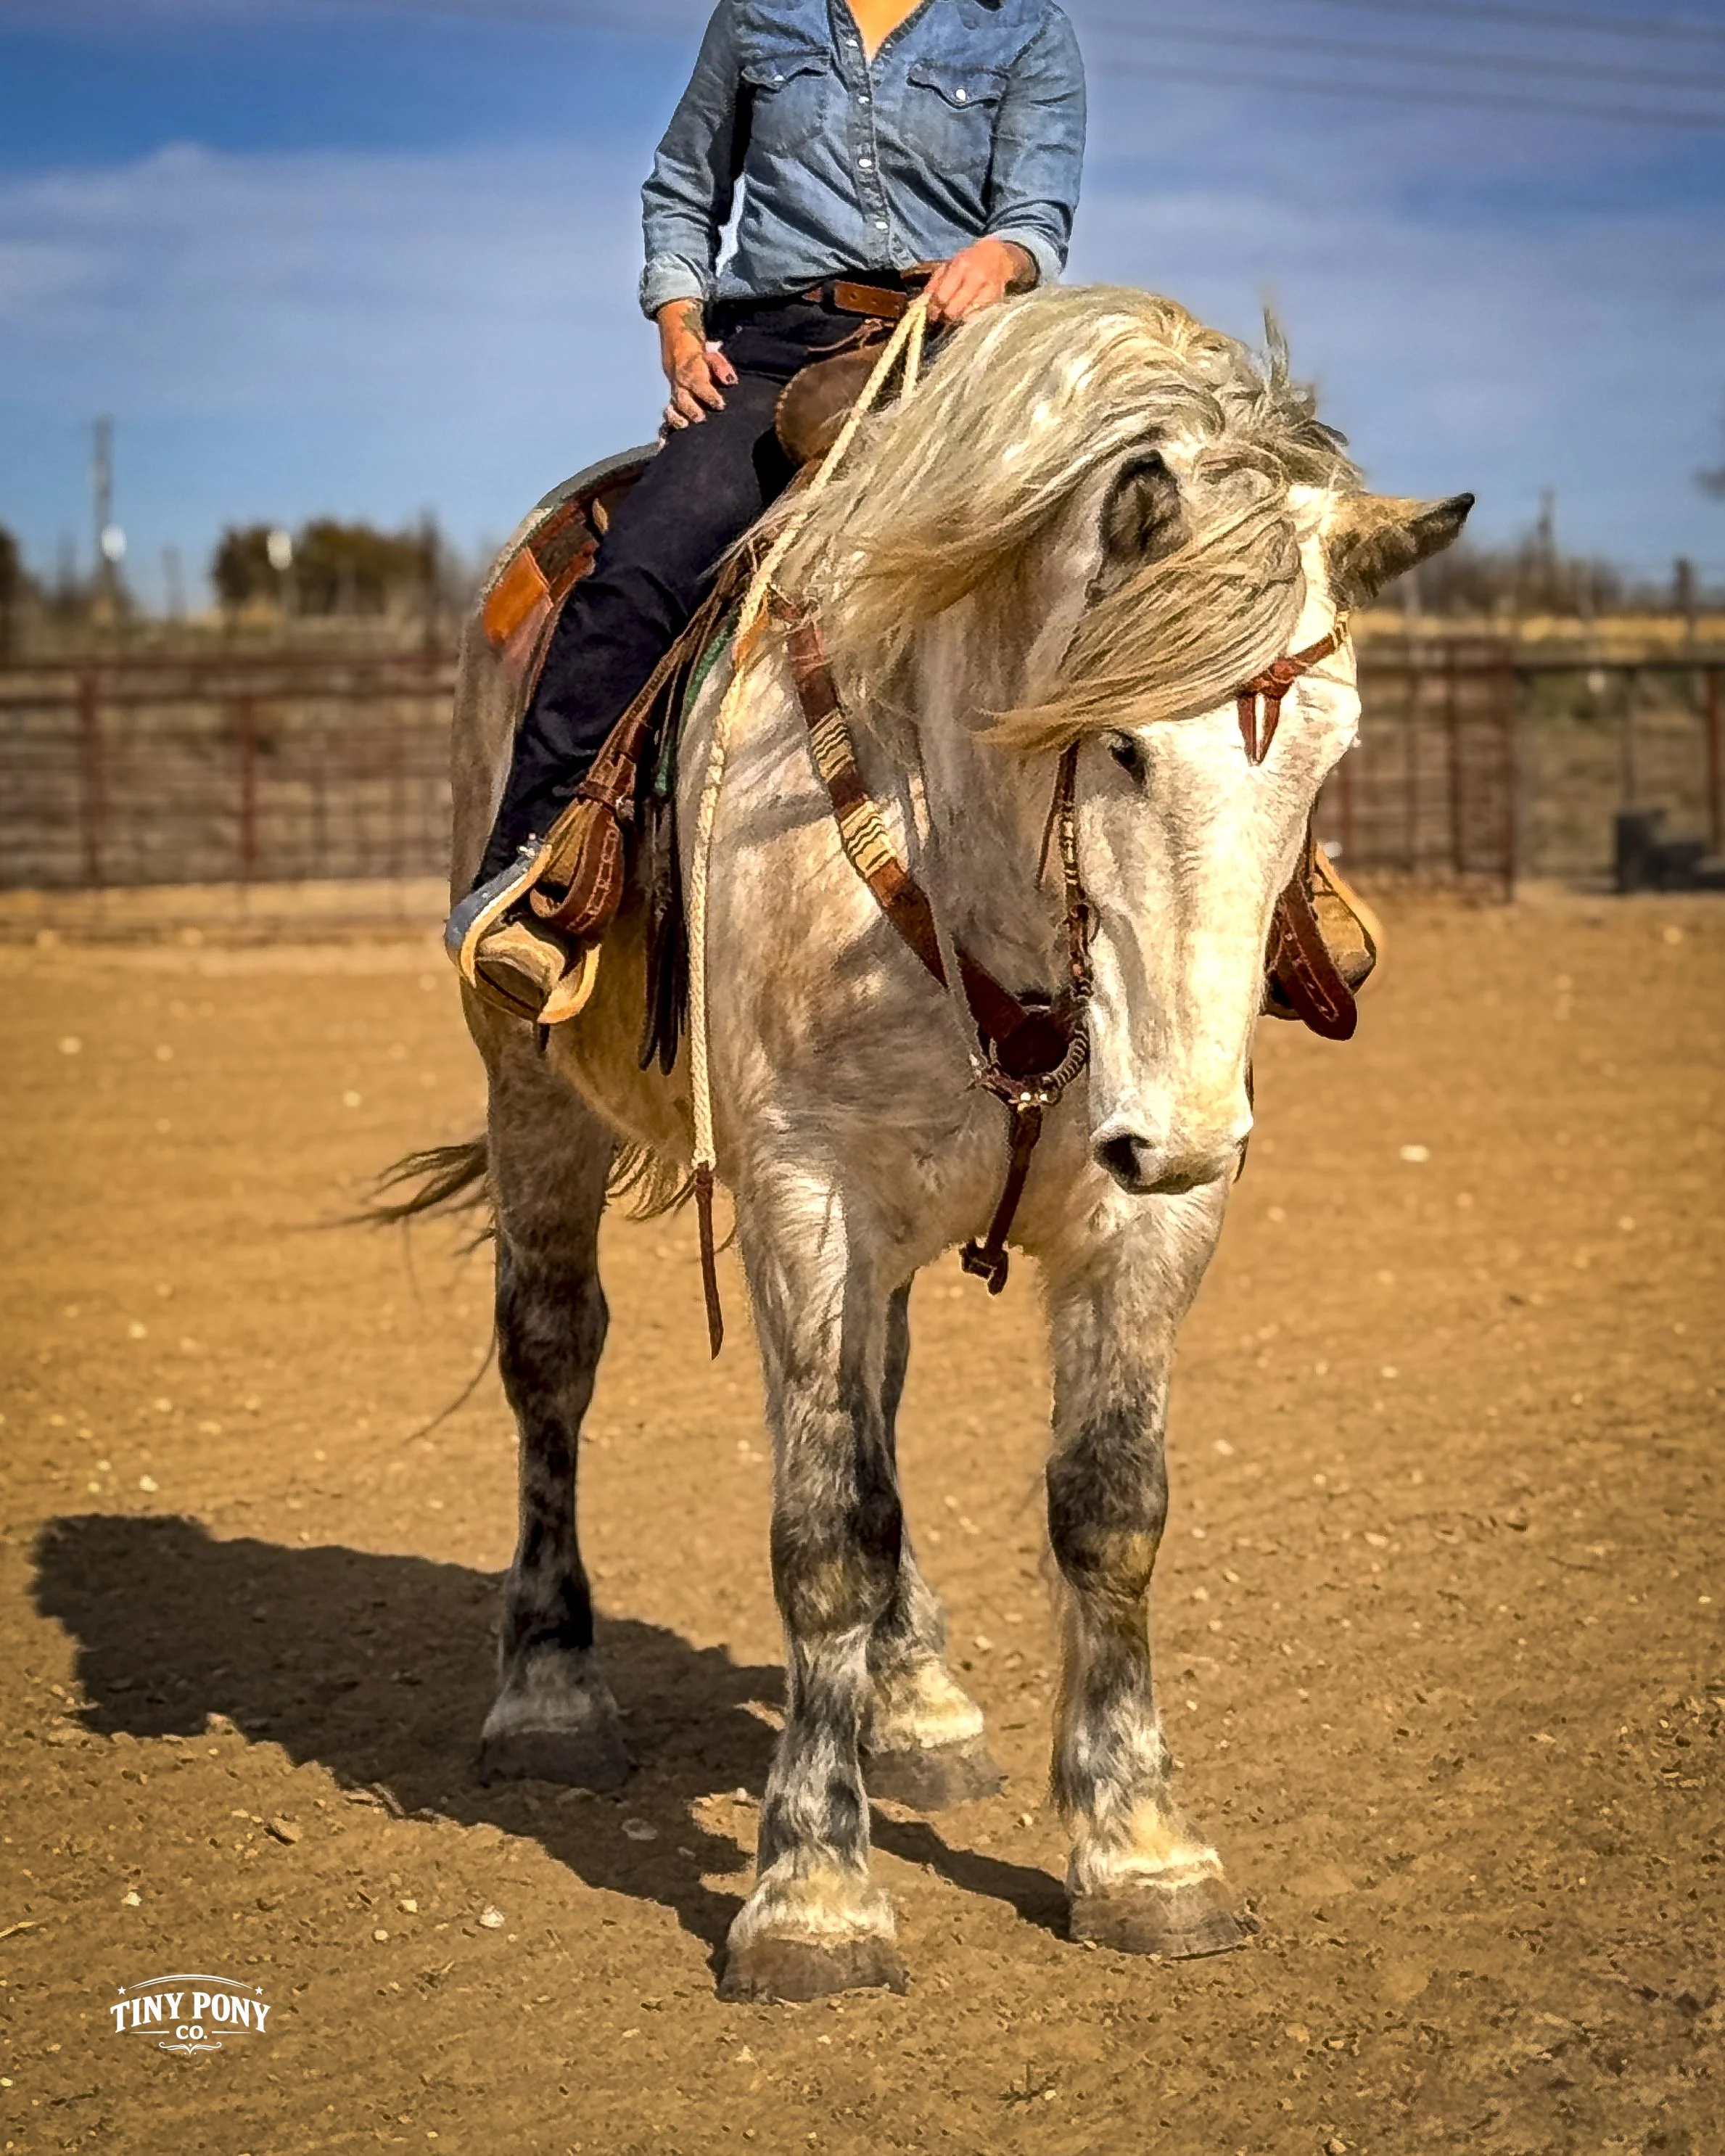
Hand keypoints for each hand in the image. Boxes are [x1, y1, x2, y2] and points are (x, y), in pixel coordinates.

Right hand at [656, 300, 737, 430]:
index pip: (699, 384)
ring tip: (684, 428)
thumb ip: (721, 367)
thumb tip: (730, 381)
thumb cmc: (701, 361)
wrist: (678, 357)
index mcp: (691, 374)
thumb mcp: (712, 356)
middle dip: (691, 410)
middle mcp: (680, 387)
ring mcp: (674, 399)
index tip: (720, 405)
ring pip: (673, 410)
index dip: (709, 395)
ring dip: (677, 420)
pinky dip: (666, 430)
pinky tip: (668, 441)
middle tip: (701, 419)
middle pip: (683, 399)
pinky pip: (667, 419)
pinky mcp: (672, 408)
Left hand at [922, 238, 1033, 325]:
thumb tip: (919, 304)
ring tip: (958, 312)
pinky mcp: (997, 300)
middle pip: (954, 310)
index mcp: (960, 266)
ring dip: (959, 317)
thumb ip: (934, 283)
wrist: (999, 256)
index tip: (932, 313)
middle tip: (944, 315)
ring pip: (967, 316)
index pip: (942, 296)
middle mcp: (975, 277)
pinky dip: (971, 317)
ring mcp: (988, 290)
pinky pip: (979, 316)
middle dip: (946, 315)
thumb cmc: (969, 261)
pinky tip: (969, 311)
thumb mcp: (949, 265)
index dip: (934, 309)